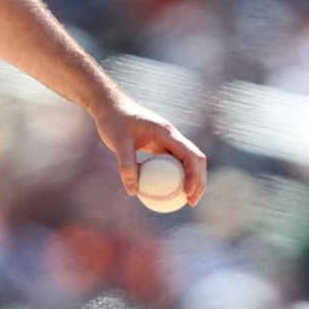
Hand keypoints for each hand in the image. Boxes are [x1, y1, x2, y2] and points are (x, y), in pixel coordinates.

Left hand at [91, 102, 207, 205]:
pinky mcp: (160, 145)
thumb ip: (126, 165)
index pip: (190, 155)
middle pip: (196, 160)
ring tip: (184, 201)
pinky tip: (165, 194)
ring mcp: (168, 140)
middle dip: (199, 181)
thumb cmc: (113, 122)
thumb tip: (132, 192)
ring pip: (187, 162)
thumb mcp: (117, 143)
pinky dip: (173, 177)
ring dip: (190, 180)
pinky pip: (171, 164)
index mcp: (168, 133)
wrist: (109, 106)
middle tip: (191, 202)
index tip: (188, 194)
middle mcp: (172, 136)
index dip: (194, 175)